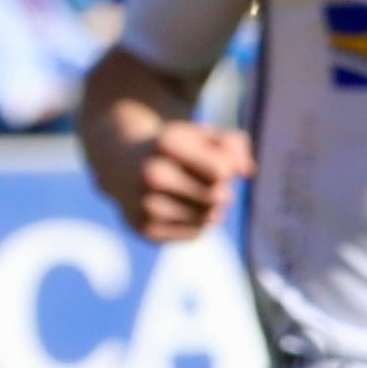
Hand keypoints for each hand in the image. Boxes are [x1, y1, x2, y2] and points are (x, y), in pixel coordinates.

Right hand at [97, 114, 251, 240]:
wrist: (119, 161)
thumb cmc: (173, 146)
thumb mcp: (200, 134)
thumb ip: (231, 144)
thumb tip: (247, 170)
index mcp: (166, 144)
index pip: (221, 171)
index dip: (227, 168)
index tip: (217, 163)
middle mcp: (151, 175)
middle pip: (218, 197)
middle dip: (222, 189)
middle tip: (209, 181)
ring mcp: (145, 204)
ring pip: (208, 217)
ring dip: (213, 207)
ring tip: (196, 193)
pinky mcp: (145, 229)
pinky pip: (195, 233)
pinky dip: (198, 222)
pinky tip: (182, 207)